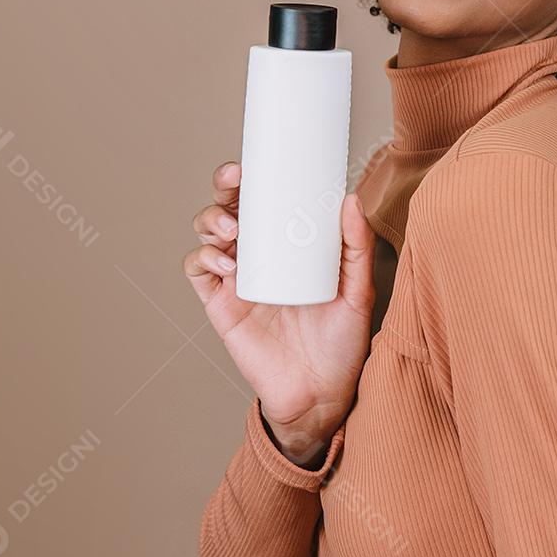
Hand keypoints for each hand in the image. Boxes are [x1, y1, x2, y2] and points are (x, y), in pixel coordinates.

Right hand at [183, 161, 376, 462]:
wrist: (322, 393)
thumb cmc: (342, 340)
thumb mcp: (358, 290)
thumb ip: (357, 247)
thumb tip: (351, 199)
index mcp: (291, 244)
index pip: (268, 199)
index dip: (256, 177)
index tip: (257, 163)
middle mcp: (261, 254)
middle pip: (231, 207)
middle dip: (225, 188)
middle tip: (235, 181)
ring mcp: (238, 279)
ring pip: (209, 234)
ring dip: (212, 220)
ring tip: (232, 230)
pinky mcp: (221, 306)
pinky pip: (198, 272)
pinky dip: (203, 259)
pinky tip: (225, 263)